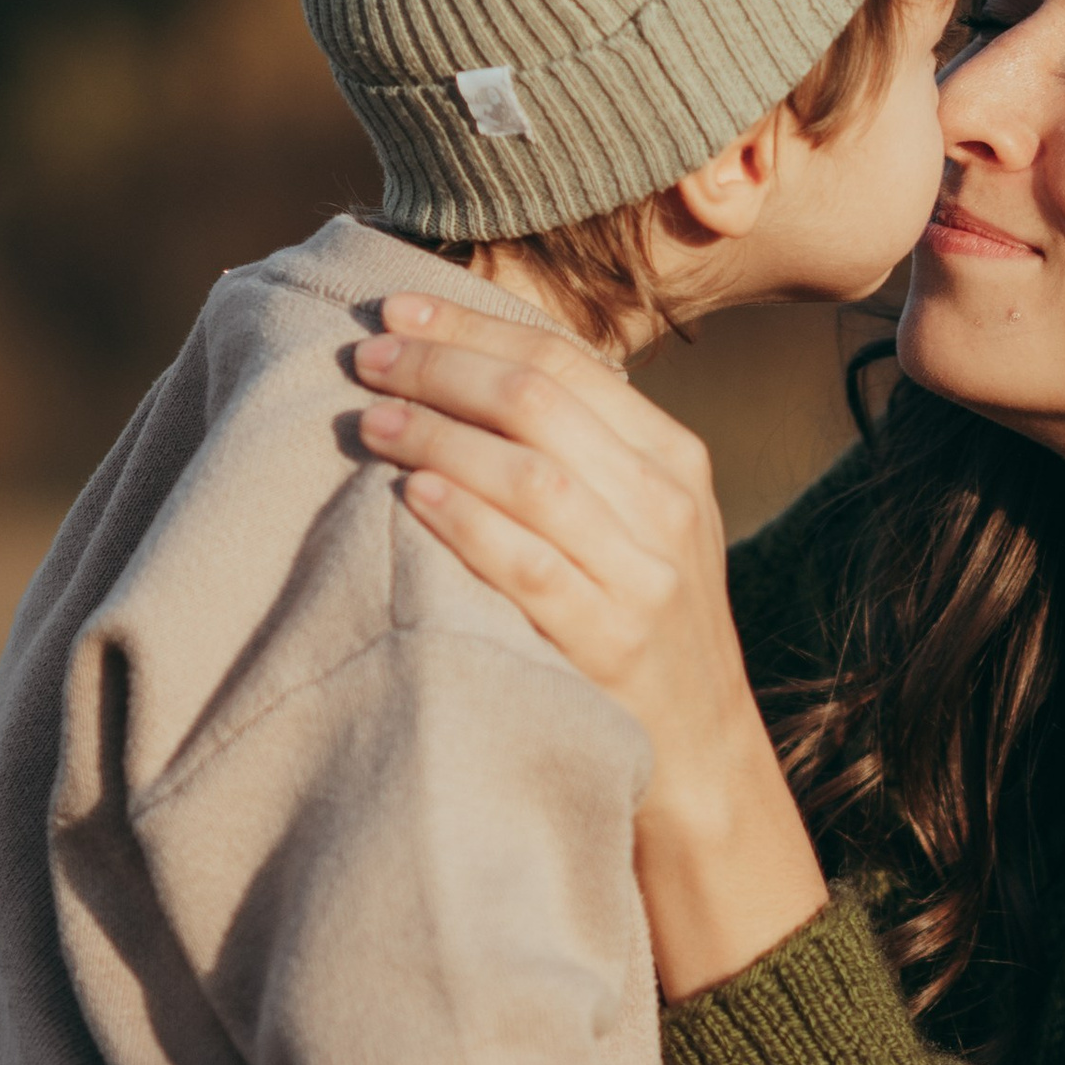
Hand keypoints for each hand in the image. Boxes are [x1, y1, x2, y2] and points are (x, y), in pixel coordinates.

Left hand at [355, 300, 826, 995]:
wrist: (701, 754)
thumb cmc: (641, 624)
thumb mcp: (638, 523)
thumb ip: (580, 452)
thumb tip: (466, 368)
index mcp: (673, 459)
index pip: (565, 361)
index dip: (472, 328)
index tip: (397, 309)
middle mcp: (667, 506)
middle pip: (540, 401)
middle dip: (442, 368)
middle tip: (364, 357)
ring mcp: (645, 577)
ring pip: (532, 472)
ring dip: (439, 434)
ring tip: (370, 420)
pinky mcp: (614, 642)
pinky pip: (531, 565)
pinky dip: (468, 521)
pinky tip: (414, 494)